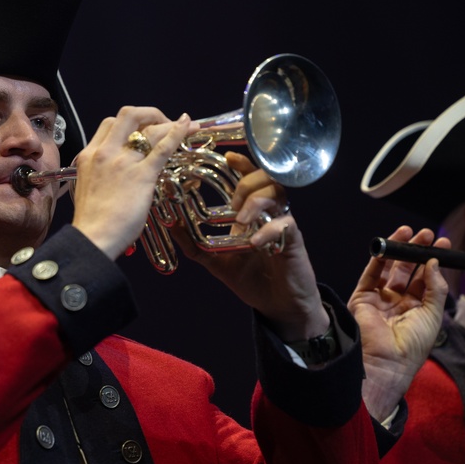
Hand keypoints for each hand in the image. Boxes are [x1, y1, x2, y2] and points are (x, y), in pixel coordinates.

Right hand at [70, 107, 190, 259]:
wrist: (93, 237)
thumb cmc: (92, 222)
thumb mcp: (89, 189)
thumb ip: (101, 177)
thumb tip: (115, 179)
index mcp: (90, 156)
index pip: (110, 124)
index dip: (130, 122)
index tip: (143, 128)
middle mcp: (105, 153)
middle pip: (129, 115)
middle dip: (149, 114)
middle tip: (163, 124)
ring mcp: (124, 162)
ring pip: (150, 129)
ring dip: (170, 124)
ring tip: (186, 125)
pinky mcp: (142, 176)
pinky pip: (163, 148)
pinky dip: (178, 133)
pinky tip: (187, 127)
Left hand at [171, 151, 327, 342]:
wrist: (278, 305)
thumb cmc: (252, 279)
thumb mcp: (216, 261)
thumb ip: (194, 244)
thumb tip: (171, 225)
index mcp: (253, 212)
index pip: (249, 177)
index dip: (241, 164)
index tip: (226, 157)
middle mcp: (270, 213)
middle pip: (266, 177)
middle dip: (246, 183)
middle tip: (233, 203)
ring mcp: (283, 225)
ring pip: (278, 194)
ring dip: (256, 202)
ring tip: (242, 220)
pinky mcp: (293, 241)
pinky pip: (286, 224)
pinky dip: (268, 230)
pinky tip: (255, 241)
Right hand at [348, 226, 449, 421]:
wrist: (388, 361)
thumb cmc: (414, 344)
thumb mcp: (433, 314)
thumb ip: (435, 287)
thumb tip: (432, 262)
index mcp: (416, 309)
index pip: (424, 280)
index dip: (432, 261)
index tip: (443, 244)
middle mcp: (397, 302)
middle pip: (407, 271)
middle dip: (417, 251)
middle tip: (428, 234)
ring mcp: (379, 299)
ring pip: (389, 269)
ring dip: (399, 250)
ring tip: (411, 232)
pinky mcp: (362, 298)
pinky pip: (371, 274)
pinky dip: (380, 258)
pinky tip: (391, 243)